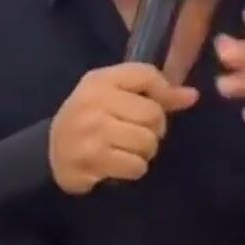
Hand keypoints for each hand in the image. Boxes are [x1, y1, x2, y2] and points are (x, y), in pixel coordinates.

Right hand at [49, 63, 198, 194]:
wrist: (51, 152)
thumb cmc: (90, 120)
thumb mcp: (114, 98)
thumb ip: (154, 95)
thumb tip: (192, 95)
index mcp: (99, 80)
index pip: (146, 75)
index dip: (162, 92)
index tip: (156, 105)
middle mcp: (93, 101)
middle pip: (153, 114)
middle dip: (153, 130)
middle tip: (134, 134)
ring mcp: (91, 130)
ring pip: (147, 142)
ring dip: (143, 152)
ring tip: (125, 150)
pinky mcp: (92, 158)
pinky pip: (136, 165)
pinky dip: (132, 169)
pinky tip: (116, 164)